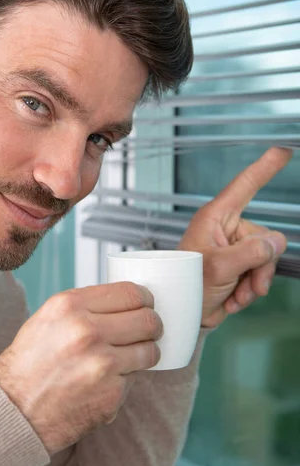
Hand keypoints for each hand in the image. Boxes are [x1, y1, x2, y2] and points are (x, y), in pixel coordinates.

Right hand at [0, 282, 161, 455]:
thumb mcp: (49, 317)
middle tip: (146, 331)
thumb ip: (86, 305)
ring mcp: (102, 365)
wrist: (13, 410)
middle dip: (152, 325)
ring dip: (145, 353)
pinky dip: (126, 380)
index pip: (131, 292)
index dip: (145, 299)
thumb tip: (127, 299)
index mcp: (71, 306)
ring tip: (130, 356)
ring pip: (151, 350)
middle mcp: (87, 331)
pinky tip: (106, 381)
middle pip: (149, 319)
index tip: (146, 305)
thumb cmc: (30, 362)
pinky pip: (136, 379)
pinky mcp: (111, 394)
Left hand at [178, 147, 292, 327]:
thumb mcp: (219, 267)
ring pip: (266, 258)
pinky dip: (250, 290)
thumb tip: (276, 242)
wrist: (182, 314)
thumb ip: (251, 252)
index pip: (244, 186)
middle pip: (265, 236)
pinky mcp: (237, 267)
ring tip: (236, 295)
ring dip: (255, 282)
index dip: (265, 168)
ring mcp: (232, 249)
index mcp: (215, 218)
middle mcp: (225, 229)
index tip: (283, 151)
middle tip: (245, 284)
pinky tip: (233, 299)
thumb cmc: (186, 285)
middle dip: (260, 266)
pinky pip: (260, 273)